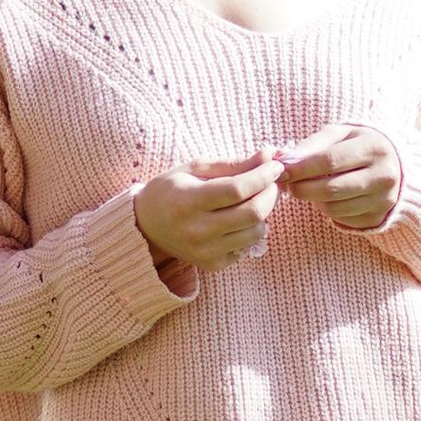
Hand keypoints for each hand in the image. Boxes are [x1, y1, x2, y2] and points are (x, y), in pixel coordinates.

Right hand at [133, 154, 282, 280]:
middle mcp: (196, 230)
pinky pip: (246, 248)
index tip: (274, 166)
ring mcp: (204, 251)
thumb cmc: (171, 190)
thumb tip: (268, 155)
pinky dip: (249, 232)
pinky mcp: (211, 265)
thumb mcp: (196, 169)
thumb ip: (233, 164)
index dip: (262, 176)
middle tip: (270, 182)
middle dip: (270, 193)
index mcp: (188, 201)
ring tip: (254, 200)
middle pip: (252, 213)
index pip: (237, 189)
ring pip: (254, 233)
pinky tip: (238, 221)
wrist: (146, 226)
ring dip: (263, 214)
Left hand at [277, 122, 402, 232]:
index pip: (330, 161)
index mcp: (374, 148)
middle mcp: (384, 176)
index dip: (302, 168)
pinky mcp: (378, 217)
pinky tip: (328, 198)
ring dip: (314, 200)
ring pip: (334, 208)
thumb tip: (285, 160)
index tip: (282, 170)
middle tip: (289, 184)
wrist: (396, 164)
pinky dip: (328, 210)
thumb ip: (313, 144)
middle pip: (331, 189)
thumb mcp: (340, 135)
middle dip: (302, 188)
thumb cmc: (359, 145)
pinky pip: (342, 219)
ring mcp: (383, 200)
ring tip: (309, 188)